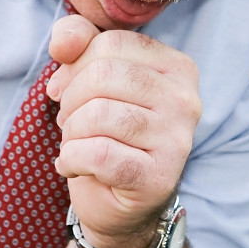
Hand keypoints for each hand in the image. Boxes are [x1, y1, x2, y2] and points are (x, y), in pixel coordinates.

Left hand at [47, 16, 200, 247]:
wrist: (120, 206)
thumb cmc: (107, 134)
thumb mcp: (91, 77)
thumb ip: (78, 42)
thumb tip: (63, 42)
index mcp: (177, 68)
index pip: (112, 43)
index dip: (75, 65)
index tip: (65, 88)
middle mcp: (186, 100)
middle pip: (103, 75)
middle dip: (71, 99)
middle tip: (69, 122)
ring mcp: (177, 140)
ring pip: (98, 114)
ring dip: (71, 132)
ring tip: (75, 144)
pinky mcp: (158, 177)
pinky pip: (97, 153)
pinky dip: (71, 158)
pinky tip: (73, 165)